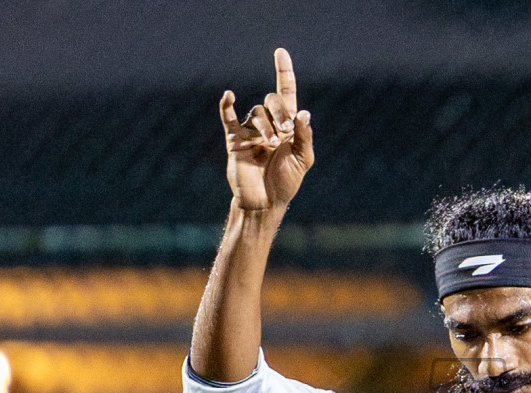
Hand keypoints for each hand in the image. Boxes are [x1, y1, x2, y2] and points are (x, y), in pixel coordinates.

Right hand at [221, 47, 313, 210]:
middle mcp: (268, 125)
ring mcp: (250, 132)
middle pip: (272, 102)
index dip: (284, 72)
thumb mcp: (302, 159)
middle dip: (280, 114)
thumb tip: (303, 112)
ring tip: (270, 146)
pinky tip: (228, 96)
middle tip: (285, 132)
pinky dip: (226, 106)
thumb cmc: (286, 183)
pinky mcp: (235, 140)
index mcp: (287, 127)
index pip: (286, 93)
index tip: (280, 52)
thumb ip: (304, 136)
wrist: (264, 203)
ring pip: (257, 113)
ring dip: (266, 127)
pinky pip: (228, 118)